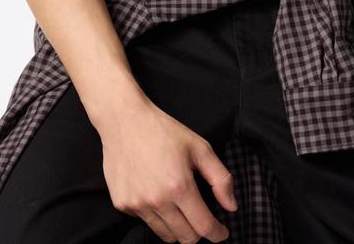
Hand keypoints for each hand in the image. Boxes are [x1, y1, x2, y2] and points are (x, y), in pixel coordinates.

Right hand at [98, 95, 237, 241]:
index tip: (221, 232)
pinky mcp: (122, 204)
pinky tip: (155, 193)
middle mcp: (157, 200)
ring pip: (165, 234)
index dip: (217, 233)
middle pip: (185, 238)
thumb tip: (231, 206)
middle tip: (201, 217)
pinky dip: (155, 215)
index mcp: (179, 186)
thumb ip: (220, 178)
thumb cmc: (163, 131)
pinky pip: (146, 221)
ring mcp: (137, 204)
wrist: (124, 120)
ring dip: (177, 227)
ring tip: (178, 205)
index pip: (203, 227)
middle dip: (198, 232)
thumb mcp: (199, 147)